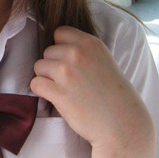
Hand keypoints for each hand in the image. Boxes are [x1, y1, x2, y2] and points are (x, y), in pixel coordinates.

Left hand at [30, 26, 153, 151]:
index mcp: (91, 43)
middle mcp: (78, 54)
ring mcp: (67, 73)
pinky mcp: (58, 93)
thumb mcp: (104, 60)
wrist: (123, 125)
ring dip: (46, 78)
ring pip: (39, 66)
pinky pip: (35, 84)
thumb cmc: (115, 95)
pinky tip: (56, 98)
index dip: (61, 47)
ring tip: (64, 90)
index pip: (60, 32)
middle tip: (69, 81)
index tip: (68, 61)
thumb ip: (83, 51)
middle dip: (53, 65)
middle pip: (47, 51)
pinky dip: (42, 92)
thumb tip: (57, 47)